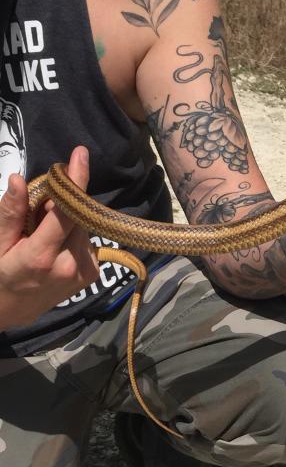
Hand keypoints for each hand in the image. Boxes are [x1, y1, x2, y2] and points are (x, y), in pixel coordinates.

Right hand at [0, 147, 98, 329]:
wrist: (11, 311)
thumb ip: (10, 214)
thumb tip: (19, 180)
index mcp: (42, 257)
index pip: (66, 213)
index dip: (75, 181)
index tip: (80, 155)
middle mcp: (69, 266)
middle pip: (77, 217)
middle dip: (62, 203)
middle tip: (39, 210)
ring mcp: (84, 273)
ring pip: (83, 228)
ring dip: (67, 221)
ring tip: (43, 235)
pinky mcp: (93, 275)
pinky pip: (86, 241)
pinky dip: (73, 235)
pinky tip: (56, 245)